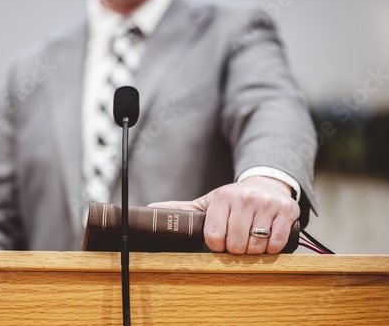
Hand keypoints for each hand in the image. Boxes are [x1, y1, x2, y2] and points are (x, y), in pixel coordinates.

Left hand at [148, 176, 299, 253]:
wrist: (266, 186)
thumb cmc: (233, 200)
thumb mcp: (207, 203)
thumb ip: (181, 209)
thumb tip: (150, 209)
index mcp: (223, 197)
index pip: (214, 237)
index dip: (216, 246)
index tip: (219, 242)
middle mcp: (245, 197)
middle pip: (236, 244)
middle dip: (235, 249)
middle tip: (236, 240)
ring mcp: (267, 204)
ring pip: (256, 246)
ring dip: (252, 250)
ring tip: (250, 238)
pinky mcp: (287, 211)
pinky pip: (276, 243)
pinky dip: (270, 248)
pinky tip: (265, 238)